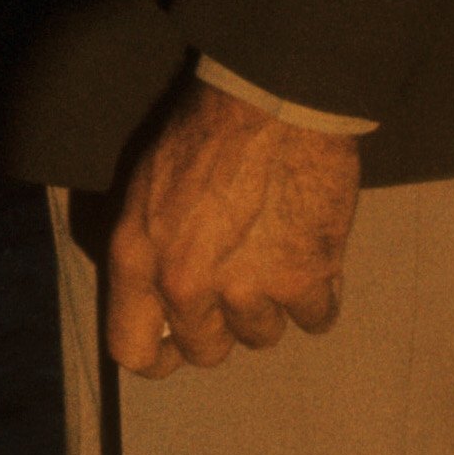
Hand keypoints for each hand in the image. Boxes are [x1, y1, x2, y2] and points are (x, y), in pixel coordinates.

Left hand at [104, 80, 360, 378]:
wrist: (272, 99)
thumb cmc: (206, 130)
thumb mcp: (146, 189)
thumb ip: (149, 254)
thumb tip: (164, 308)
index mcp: (137, 259)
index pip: (133, 351)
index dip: (160, 355)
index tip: (179, 346)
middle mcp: (186, 285)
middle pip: (206, 351)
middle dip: (224, 326)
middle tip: (239, 284)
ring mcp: (246, 289)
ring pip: (263, 334)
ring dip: (273, 303)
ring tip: (276, 248)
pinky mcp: (303, 282)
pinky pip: (316, 318)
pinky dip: (320, 292)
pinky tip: (312, 249)